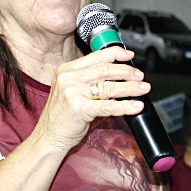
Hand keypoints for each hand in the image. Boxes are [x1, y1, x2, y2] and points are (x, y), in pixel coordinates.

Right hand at [35, 46, 149, 149]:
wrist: (48, 137)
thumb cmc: (60, 117)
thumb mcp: (69, 91)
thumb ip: (86, 80)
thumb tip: (114, 75)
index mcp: (66, 70)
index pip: (96, 57)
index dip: (116, 54)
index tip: (129, 56)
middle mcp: (69, 78)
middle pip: (105, 69)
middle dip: (127, 72)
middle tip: (140, 76)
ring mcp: (73, 92)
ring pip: (109, 86)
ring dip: (130, 87)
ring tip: (143, 88)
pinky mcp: (80, 108)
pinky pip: (109, 106)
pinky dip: (125, 106)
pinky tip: (136, 106)